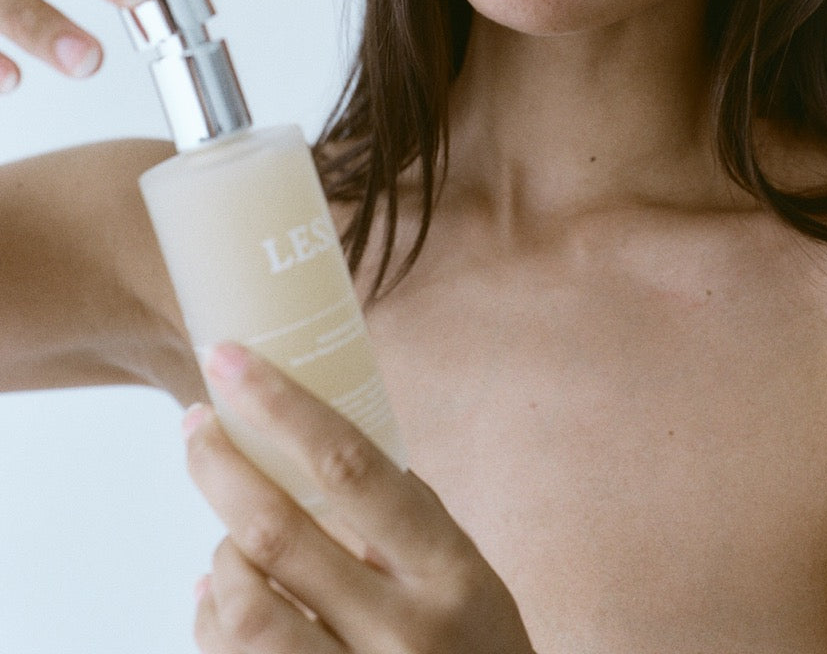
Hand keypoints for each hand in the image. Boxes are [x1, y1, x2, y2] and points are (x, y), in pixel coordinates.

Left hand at [185, 344, 537, 653]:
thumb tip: (308, 445)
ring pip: (245, 608)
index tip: (231, 361)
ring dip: (220, 558)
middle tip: (195, 426)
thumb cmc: (472, 646)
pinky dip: (212, 619)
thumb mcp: (462, 573)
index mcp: (446, 567)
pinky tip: (220, 601)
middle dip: (218, 467)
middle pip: (278, 533)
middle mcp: (403, 629)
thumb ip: (400, 516)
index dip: (282, 406)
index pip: (351, 466)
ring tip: (226, 542)